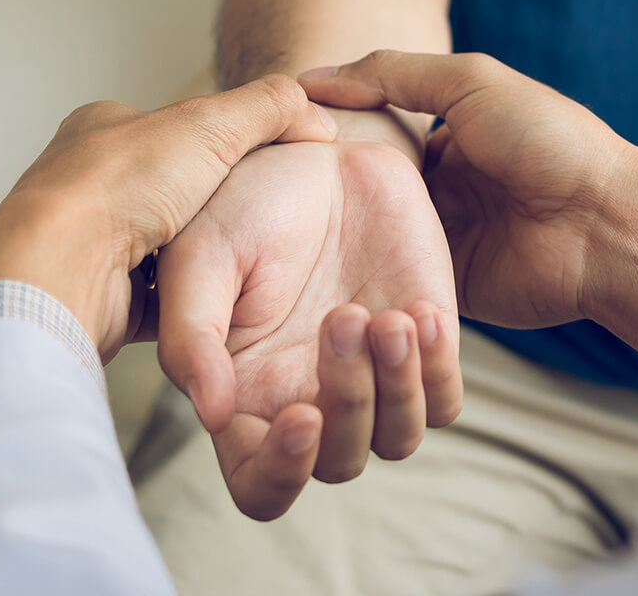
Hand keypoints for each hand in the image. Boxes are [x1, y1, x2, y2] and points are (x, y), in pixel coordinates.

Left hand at [0, 74, 336, 356]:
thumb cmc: (117, 189)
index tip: (257, 162)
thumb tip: (316, 115)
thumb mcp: (211, 123)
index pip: (173, 129)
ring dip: (199, 257)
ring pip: (168, 248)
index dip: (221, 142)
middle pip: (174, 194)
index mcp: (103, 130)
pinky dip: (186, 300)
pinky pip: (161, 300)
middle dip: (212, 209)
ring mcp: (93, 241)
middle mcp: (91, 184)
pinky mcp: (103, 295)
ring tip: (235, 261)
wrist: (63, 269)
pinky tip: (209, 299)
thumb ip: (269, 108)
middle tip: (249, 219)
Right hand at [154, 130, 462, 519]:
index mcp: (245, 396)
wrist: (321, 152)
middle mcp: (309, 400)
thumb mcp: (201, 255)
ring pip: (398, 438)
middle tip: (345, 317)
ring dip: (396, 386)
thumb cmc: (245, 200)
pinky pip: (444, 399)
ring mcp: (373, 378)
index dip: (281, 474)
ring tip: (389, 315)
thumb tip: (211, 414)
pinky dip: (436, 368)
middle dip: (349, 401)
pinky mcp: (426, 349)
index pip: (260, 484)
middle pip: (339, 462)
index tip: (302, 417)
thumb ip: (192, 336)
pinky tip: (419, 310)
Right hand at [299, 52, 637, 382]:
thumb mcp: (470, 83)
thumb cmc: (549, 143)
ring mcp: (444, 247)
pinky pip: (397, 292)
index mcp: (446, 141)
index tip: (274, 150)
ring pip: (374, 248)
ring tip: (285, 248)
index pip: (370, 144)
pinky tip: (323, 285)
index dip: (327, 147)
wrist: (607, 225)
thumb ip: (393, 74)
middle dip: (325, 203)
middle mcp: (441, 194)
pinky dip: (368, 288)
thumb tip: (313, 80)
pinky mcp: (449, 294)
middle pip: (365, 199)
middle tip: (268, 204)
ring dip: (341, 248)